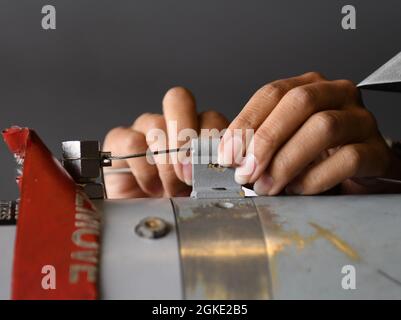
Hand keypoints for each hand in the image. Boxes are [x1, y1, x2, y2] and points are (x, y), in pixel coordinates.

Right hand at [103, 87, 228, 198]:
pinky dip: (144, 169)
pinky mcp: (120, 140)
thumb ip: (217, 170)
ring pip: (156, 125)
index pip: (209, 116)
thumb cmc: (181, 203)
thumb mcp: (206, 189)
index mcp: (199, 130)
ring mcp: (145, 129)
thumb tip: (230, 165)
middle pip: (179, 100)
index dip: (211, 139)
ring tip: (170, 190)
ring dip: (166, 164)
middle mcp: (172, 124)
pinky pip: (132, 143)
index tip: (212, 168)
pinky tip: (150, 186)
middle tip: (188, 173)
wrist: (151, 220)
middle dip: (185, 137)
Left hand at [218, 72, 400, 194]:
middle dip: (265, 139)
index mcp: (308, 86)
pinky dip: (315, 178)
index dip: (245, 123)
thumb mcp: (282, 140)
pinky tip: (298, 189)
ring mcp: (359, 120)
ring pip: (323, 127)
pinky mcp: (376, 150)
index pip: (271, 93)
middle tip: (246, 172)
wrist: (357, 169)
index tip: (227, 155)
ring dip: (287, 162)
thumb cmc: (314, 153)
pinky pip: (347, 159)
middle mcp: (336, 94)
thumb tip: (227, 157)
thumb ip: (257, 142)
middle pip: (298, 102)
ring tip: (267, 186)